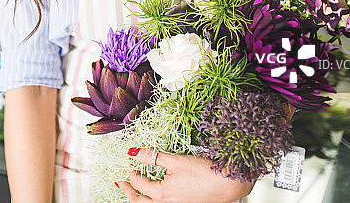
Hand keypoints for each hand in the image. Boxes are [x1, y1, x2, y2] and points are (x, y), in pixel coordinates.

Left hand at [115, 148, 252, 202]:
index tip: (130, 163)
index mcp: (162, 194)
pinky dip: (153, 201)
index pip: (139, 183)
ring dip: (140, 199)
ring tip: (134, 191)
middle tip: (121, 183)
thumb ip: (152, 157)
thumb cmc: (205, 173)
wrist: (228, 184)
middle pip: (140, 202)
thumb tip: (133, 153)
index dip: (132, 172)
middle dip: (128, 192)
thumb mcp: (175, 161)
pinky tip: (155, 194)